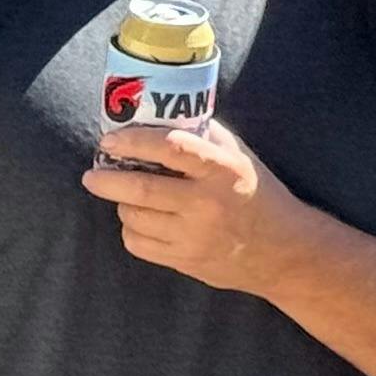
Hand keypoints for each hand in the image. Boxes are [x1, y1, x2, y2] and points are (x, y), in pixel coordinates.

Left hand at [80, 119, 319, 296]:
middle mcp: (207, 205)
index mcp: (222, 171)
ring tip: (125, 195)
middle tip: (92, 174)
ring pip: (134, 217)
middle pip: (140, 190)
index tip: (110, 140)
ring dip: (122, 203)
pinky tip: (141, 220)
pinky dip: (131, 229)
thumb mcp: (240, 158)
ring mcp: (195, 237)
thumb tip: (160, 113)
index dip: (133, 141)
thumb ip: (204, 136)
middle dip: (106, 179)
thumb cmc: (257, 195)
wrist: (284, 252)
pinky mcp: (186, 261)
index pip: (170, 148)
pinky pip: (138, 244)